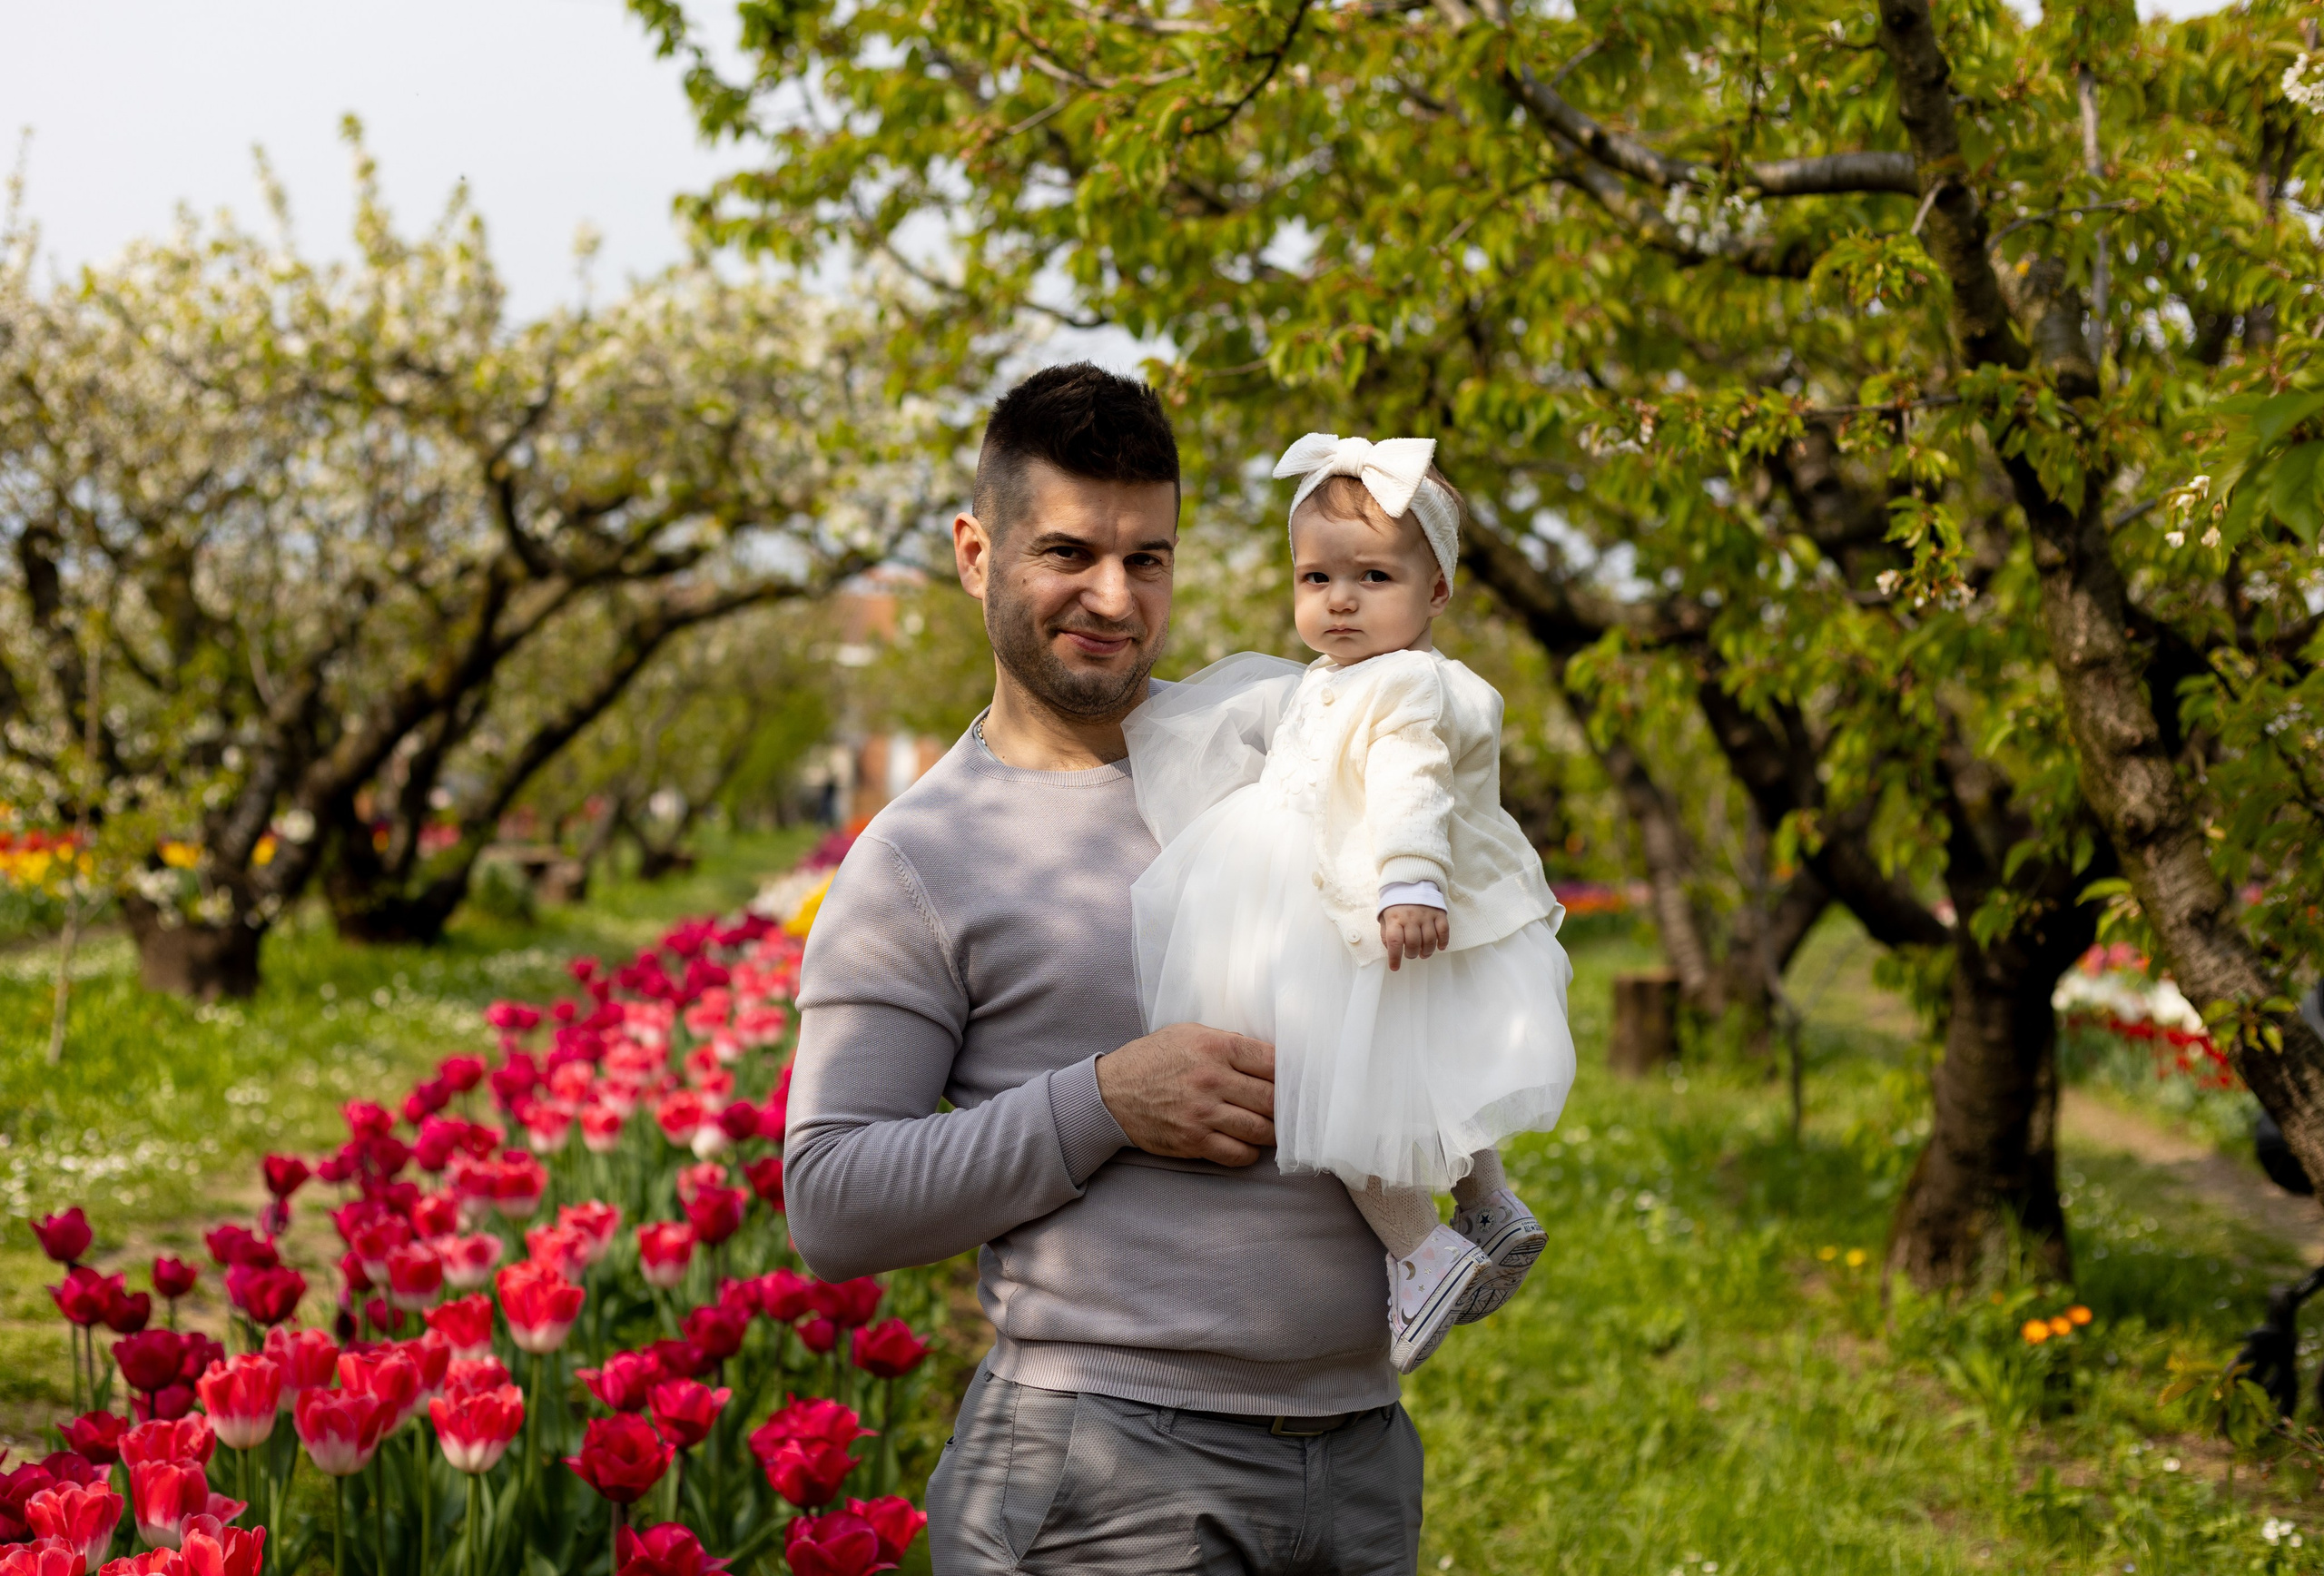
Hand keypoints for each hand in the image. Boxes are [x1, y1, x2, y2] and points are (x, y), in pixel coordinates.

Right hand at [1095, 1023, 1275, 1165]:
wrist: (1111, 1093)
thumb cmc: (1153, 1059)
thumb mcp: (1189, 1034)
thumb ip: (1228, 1043)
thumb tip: (1271, 1058)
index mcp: (1215, 1047)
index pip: (1273, 1061)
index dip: (1292, 1073)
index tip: (1299, 1080)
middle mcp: (1212, 1079)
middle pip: (1272, 1099)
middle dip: (1286, 1107)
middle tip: (1291, 1110)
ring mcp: (1203, 1113)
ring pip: (1261, 1130)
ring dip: (1272, 1132)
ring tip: (1272, 1128)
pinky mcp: (1194, 1141)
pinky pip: (1238, 1154)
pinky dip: (1250, 1153)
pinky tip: (1248, 1144)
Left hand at [1381, 904, 1448, 970]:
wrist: (1410, 883)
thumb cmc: (1396, 904)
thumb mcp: (1385, 917)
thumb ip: (1386, 934)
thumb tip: (1391, 950)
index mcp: (1395, 918)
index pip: (1395, 942)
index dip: (1395, 958)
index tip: (1395, 967)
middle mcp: (1411, 917)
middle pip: (1414, 943)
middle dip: (1412, 954)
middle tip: (1411, 955)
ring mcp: (1426, 915)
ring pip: (1430, 940)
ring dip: (1427, 951)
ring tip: (1423, 953)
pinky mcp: (1439, 913)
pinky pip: (1444, 931)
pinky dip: (1443, 942)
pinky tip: (1439, 947)